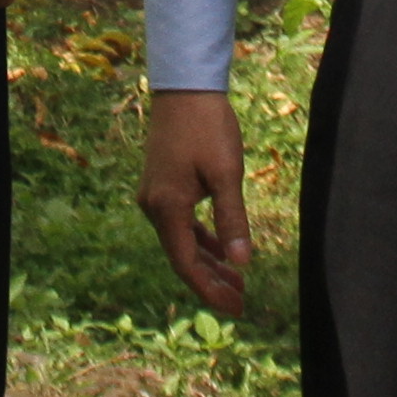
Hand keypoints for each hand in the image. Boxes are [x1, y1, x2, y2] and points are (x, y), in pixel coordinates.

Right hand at [137, 90, 254, 314]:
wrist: (185, 87)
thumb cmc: (208, 127)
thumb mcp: (227, 173)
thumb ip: (232, 219)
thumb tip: (242, 263)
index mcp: (167, 208)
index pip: (186, 264)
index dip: (210, 290)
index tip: (235, 308)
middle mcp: (154, 207)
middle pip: (182, 257)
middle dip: (212, 281)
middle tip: (241, 302)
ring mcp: (155, 196)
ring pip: (182, 241)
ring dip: (208, 262)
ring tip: (237, 281)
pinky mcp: (162, 185)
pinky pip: (181, 224)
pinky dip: (201, 239)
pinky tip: (221, 250)